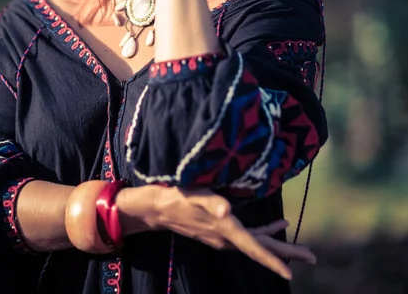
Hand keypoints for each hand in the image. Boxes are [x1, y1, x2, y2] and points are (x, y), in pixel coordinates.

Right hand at [118, 184, 314, 280]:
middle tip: (312, 257)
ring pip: (256, 243)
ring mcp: (222, 235)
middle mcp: (225, 236)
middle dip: (286, 253)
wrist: (156, 207)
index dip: (273, 259)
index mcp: (224, 228)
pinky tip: (276, 224)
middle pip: (261, 248)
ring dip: (278, 244)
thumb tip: (228, 209)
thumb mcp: (192, 194)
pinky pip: (247, 234)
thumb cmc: (174, 196)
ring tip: (299, 247)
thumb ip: (210, 202)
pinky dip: (263, 231)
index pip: (253, 246)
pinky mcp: (219, 229)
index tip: (292, 272)